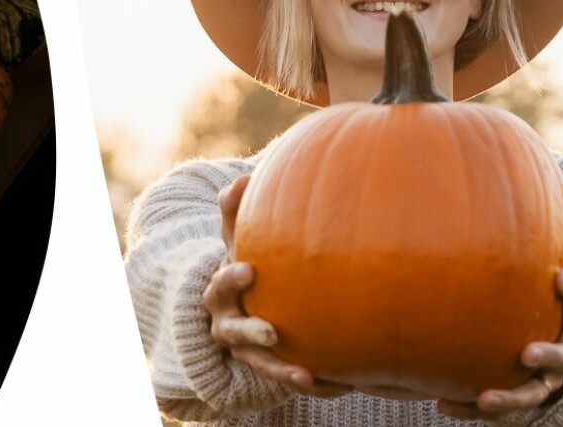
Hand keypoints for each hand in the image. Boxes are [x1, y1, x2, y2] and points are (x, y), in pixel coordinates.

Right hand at [204, 174, 352, 398]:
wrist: (241, 308)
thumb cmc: (243, 265)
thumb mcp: (235, 242)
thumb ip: (236, 213)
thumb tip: (243, 177)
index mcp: (219, 294)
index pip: (219, 287)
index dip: (230, 279)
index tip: (248, 269)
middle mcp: (228, 327)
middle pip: (234, 334)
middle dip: (251, 332)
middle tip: (273, 332)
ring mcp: (249, 354)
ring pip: (262, 366)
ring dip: (281, 371)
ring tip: (305, 375)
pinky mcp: (272, 370)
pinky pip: (292, 380)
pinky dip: (316, 384)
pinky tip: (343, 383)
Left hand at [439, 199, 562, 419]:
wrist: (559, 341)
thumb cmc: (556, 294)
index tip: (559, 278)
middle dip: (547, 357)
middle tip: (526, 353)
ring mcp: (544, 379)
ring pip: (531, 395)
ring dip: (509, 398)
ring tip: (484, 397)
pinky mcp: (519, 395)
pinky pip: (497, 409)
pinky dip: (472, 410)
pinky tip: (444, 406)